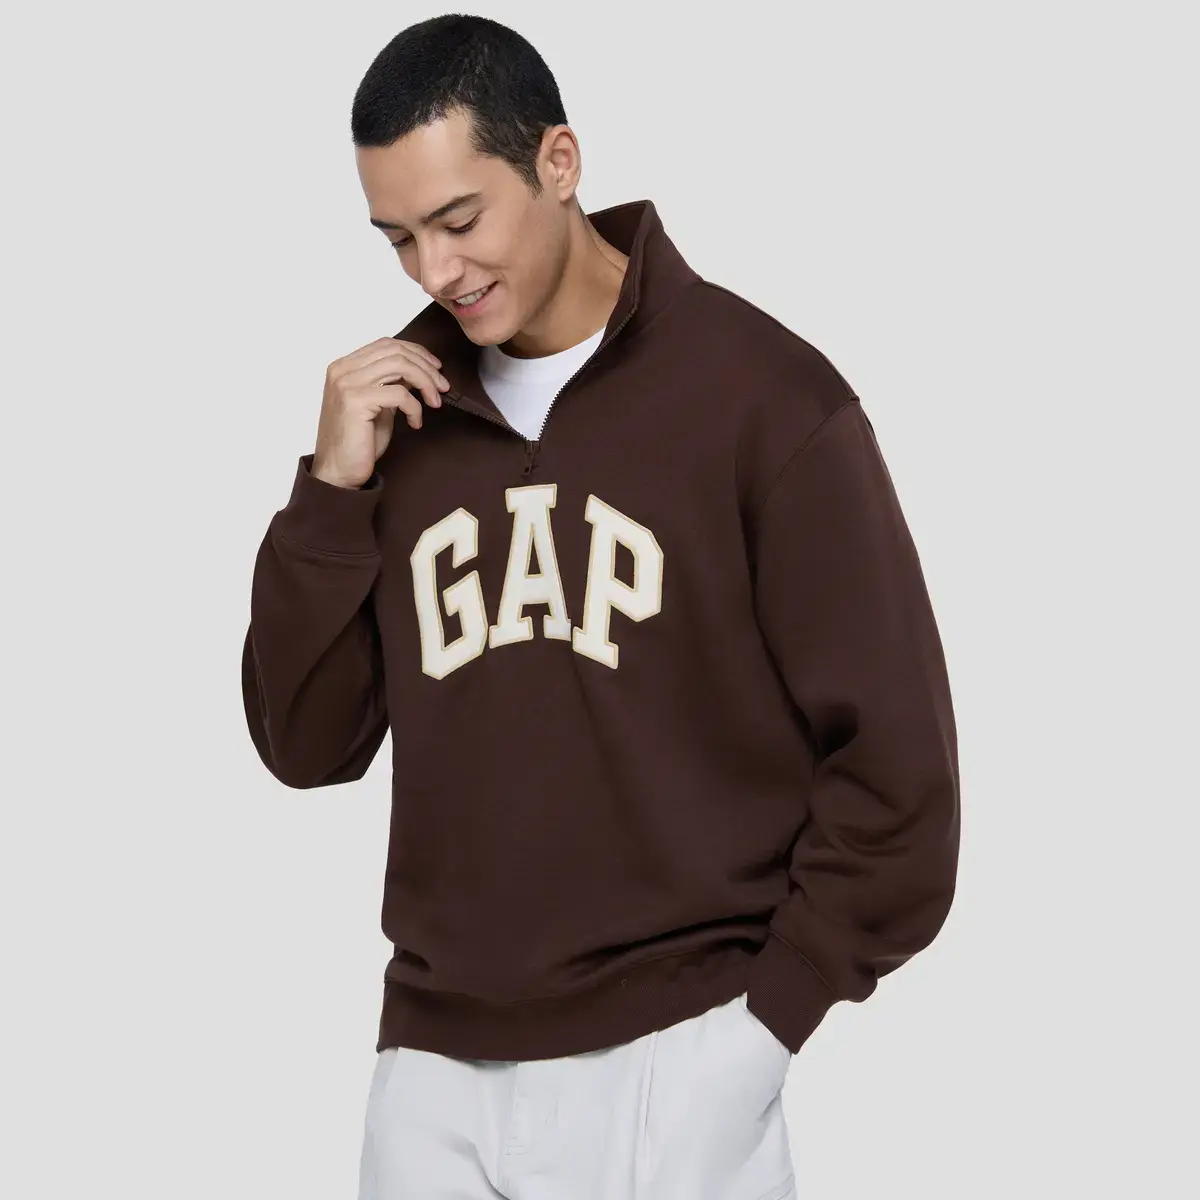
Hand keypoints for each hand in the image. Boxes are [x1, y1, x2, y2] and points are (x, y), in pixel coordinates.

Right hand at [311, 337, 450, 488]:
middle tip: (443, 387)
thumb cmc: (359, 441)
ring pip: (400, 366)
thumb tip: (418, 370)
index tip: (436, 368)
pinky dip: (415, 407)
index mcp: (345, 366)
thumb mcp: (379, 404)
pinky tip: (415, 423)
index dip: (416, 352)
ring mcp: (347, 383)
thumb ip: (391, 383)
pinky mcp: (356, 401)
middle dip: (426, 368)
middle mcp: (342, 370)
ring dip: (425, 383)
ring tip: (435, 402)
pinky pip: (399, 394)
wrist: (339, 472)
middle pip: (396, 351)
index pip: (387, 344)